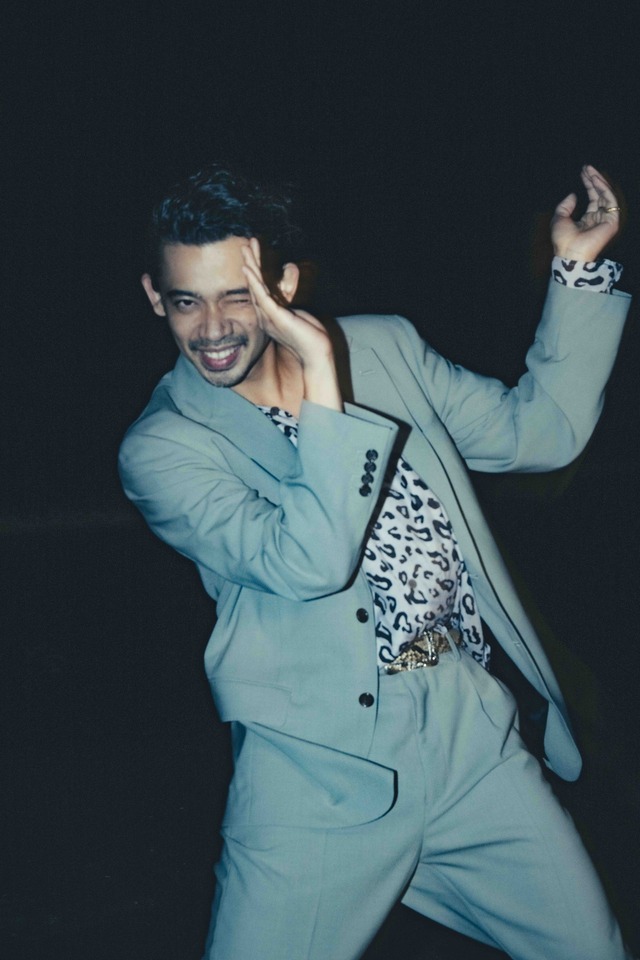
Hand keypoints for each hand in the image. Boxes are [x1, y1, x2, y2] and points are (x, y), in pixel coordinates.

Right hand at [242, 239, 342, 410]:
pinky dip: (255, 281)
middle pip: (255, 284)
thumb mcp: (298, 311)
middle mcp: (266, 315)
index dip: (256, 269)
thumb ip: (290, 297)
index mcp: (270, 314)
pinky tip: (248, 268)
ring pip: (256, 286)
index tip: (253, 252)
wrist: (316, 355)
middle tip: (246, 243)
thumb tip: (290, 277)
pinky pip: (262, 296)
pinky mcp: (276, 317)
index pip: (260, 288)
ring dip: (251, 265)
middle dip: (251, 262)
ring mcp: (269, 316)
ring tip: (246, 248)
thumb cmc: (310, 337)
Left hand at [551, 165, 620, 260]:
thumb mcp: (559, 218)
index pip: (592, 198)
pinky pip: (609, 199)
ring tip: (589, 170)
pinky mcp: (612, 220)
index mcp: (588, 220)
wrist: (569, 253)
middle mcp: (599, 218)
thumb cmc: (563, 240)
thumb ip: (565, 206)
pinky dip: (603, 188)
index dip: (588, 184)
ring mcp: (606, 219)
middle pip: (599, 194)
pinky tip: (595, 179)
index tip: (582, 172)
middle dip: (593, 179)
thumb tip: (574, 194)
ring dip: (598, 181)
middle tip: (586, 167)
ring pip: (605, 194)